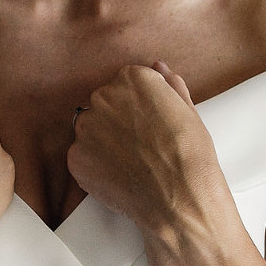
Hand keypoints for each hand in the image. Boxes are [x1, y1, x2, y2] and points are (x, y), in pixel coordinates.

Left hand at [67, 61, 225, 234]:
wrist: (178, 197)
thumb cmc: (189, 156)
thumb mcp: (188, 111)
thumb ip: (168, 85)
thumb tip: (159, 68)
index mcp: (132, 79)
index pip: (127, 84)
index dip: (139, 107)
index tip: (149, 124)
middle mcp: (104, 97)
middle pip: (105, 104)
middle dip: (118, 122)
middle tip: (141, 146)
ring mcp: (86, 128)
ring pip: (91, 130)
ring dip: (105, 142)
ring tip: (131, 163)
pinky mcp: (76, 157)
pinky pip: (82, 157)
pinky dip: (96, 166)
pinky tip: (119, 176)